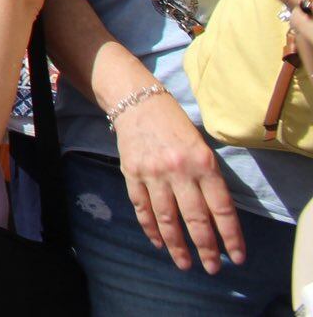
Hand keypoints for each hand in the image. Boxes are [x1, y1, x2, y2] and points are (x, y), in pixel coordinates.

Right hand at [111, 86, 244, 272]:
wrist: (137, 101)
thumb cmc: (175, 124)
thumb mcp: (201, 146)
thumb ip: (208, 178)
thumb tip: (215, 216)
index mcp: (203, 162)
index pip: (221, 208)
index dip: (230, 236)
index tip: (236, 256)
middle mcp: (179, 170)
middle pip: (195, 218)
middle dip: (206, 248)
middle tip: (212, 268)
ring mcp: (153, 173)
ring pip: (167, 218)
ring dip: (177, 245)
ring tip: (185, 264)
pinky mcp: (131, 173)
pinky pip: (142, 207)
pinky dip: (150, 228)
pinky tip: (159, 242)